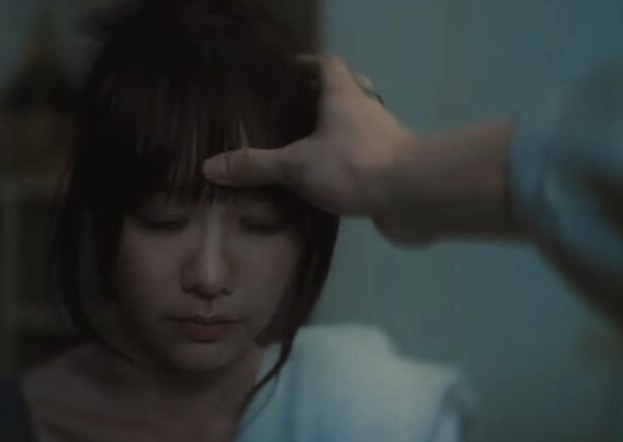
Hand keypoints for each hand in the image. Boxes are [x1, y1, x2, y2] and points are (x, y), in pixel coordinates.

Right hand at [202, 56, 414, 217]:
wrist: (414, 196)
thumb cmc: (354, 165)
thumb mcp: (296, 165)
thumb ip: (256, 166)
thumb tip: (208, 167)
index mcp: (344, 95)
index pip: (327, 65)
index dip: (308, 64)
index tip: (289, 71)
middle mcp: (367, 110)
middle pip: (348, 91)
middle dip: (324, 98)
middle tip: (296, 111)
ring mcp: (384, 139)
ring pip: (358, 127)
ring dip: (338, 134)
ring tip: (307, 149)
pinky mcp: (393, 169)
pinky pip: (366, 159)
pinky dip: (349, 165)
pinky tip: (330, 184)